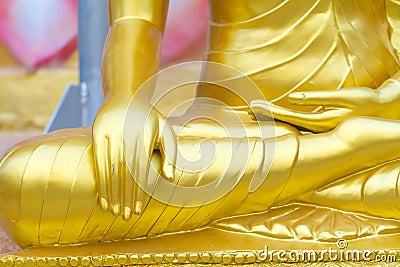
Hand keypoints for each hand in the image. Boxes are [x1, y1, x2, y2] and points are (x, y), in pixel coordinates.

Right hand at [93, 95, 176, 219]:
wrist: (127, 93)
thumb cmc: (150, 117)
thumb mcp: (165, 130)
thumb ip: (170, 154)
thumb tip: (170, 178)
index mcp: (145, 136)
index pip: (142, 172)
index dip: (140, 193)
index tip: (139, 210)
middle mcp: (127, 135)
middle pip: (126, 174)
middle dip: (125, 198)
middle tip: (126, 217)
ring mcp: (110, 133)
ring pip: (111, 170)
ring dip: (112, 193)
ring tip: (114, 212)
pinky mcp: (97, 133)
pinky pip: (98, 162)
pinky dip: (101, 181)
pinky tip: (102, 197)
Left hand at [250, 87, 393, 131]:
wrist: (381, 111)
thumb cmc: (364, 101)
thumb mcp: (342, 98)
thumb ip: (316, 98)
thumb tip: (293, 98)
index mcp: (318, 121)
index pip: (287, 116)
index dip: (269, 111)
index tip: (253, 106)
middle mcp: (315, 127)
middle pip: (284, 121)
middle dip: (265, 115)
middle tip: (248, 109)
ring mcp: (317, 126)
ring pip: (289, 121)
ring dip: (272, 116)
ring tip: (255, 112)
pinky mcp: (320, 122)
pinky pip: (296, 119)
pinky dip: (283, 116)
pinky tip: (275, 114)